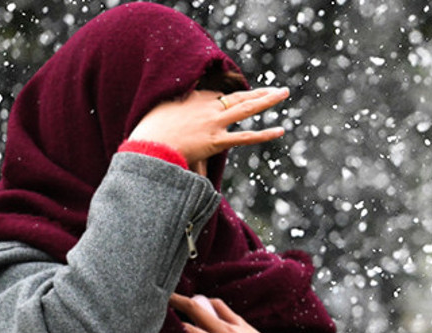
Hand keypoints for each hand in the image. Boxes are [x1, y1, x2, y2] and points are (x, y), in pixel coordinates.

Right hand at [129, 87, 289, 174]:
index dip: (229, 101)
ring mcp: (214, 123)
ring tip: (283, 93)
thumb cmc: (150, 131)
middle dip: (260, 92)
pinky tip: (280, 131)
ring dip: (267, 100)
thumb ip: (178, 112)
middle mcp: (208, 107)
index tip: (235, 104)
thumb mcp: (163, 112)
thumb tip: (184, 120)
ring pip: (246, 109)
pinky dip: (264, 134)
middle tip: (277, 89)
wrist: (148, 145)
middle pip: (239, 96)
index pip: (220, 97)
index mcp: (195, 98)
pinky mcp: (216, 141)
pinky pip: (245, 137)